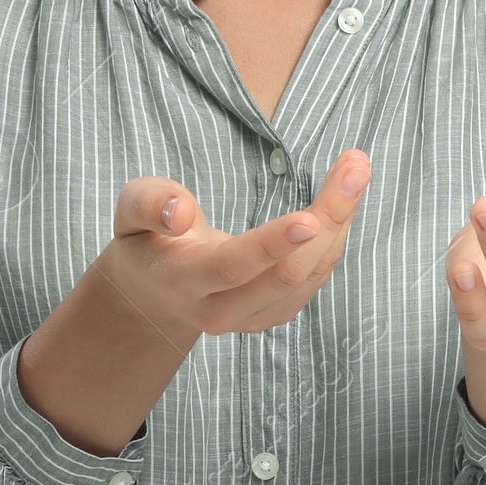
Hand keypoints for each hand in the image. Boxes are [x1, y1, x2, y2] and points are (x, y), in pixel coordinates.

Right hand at [97, 149, 372, 339]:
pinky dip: (336, 236)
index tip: (311, 219)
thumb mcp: (130, 210)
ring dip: (340, 221)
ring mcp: (252, 318)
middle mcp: (220, 311)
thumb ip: (148, 204)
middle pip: (285, 274)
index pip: (232, 267)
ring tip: (355, 168)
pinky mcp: (275, 313)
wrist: (155, 290)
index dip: (273, 245)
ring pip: (309, 276)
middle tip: (356, 165)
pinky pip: (315, 278)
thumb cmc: (146, 237)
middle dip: (327, 218)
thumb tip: (180, 212)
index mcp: (183, 283)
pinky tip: (343, 198)